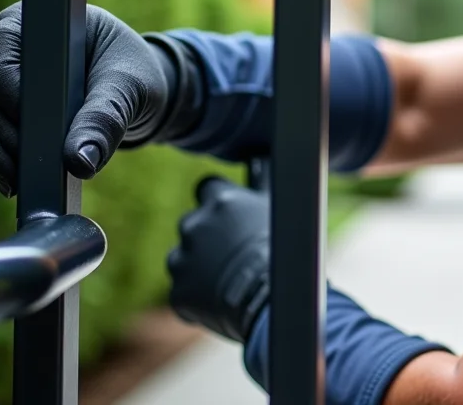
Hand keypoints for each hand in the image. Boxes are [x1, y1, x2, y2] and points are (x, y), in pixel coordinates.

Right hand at [0, 1, 174, 196]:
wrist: (134, 91)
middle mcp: (8, 46)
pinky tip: (14, 185)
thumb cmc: (133, 74)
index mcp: (35, 22)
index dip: (13, 96)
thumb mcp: (129, 89)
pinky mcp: (2, 111)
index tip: (37, 132)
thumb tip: (80, 162)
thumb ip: (106, 118)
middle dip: (9, 133)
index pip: (4, 58)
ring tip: (22, 182)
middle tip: (33, 167)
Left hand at [167, 177, 270, 344]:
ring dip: (197, 266)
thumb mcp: (277, 209)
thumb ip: (261, 186)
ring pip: (182, 258)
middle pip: (192, 224)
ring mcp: (182, 259)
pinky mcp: (178, 292)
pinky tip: (220, 302)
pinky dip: (197, 296)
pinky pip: (184, 291)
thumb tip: (262, 162)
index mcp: (219, 200)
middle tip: (229, 253)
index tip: (229, 213)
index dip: (219, 201)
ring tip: (224, 280)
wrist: (273, 301)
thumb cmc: (284, 251)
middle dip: (205, 236)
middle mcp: (194, 225)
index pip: (209, 188)